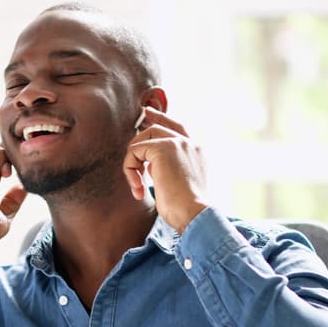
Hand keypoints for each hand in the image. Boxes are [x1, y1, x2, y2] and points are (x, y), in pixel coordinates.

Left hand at [125, 107, 208, 231]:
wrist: (194, 213)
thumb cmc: (187, 209)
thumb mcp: (180, 183)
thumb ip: (168, 167)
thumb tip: (149, 164)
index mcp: (197, 150)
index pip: (177, 127)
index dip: (160, 118)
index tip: (146, 112)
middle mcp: (190, 142)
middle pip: (156, 128)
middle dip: (138, 142)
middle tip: (130, 163)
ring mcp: (176, 143)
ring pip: (142, 139)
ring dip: (133, 163)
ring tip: (137, 185)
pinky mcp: (162, 148)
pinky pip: (134, 151)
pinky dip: (130, 170)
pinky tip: (138, 188)